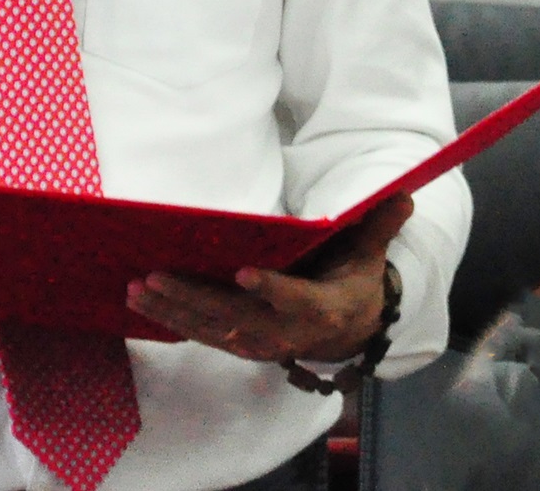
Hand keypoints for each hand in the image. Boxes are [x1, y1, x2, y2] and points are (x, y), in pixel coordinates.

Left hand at [126, 194, 411, 363]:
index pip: (292, 300)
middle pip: (235, 317)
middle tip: (154, 275)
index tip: (243, 274)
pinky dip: (172, 320)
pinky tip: (142, 302)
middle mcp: (284, 332)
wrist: (347, 334)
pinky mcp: (240, 344)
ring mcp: (259, 342)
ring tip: (136, 288)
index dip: (269, 289)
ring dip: (171, 309)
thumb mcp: (368, 257)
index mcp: (319, 310)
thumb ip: (377, 226)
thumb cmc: (350, 284)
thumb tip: (403, 194)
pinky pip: (203, 335)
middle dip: (192, 298)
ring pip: (210, 329)